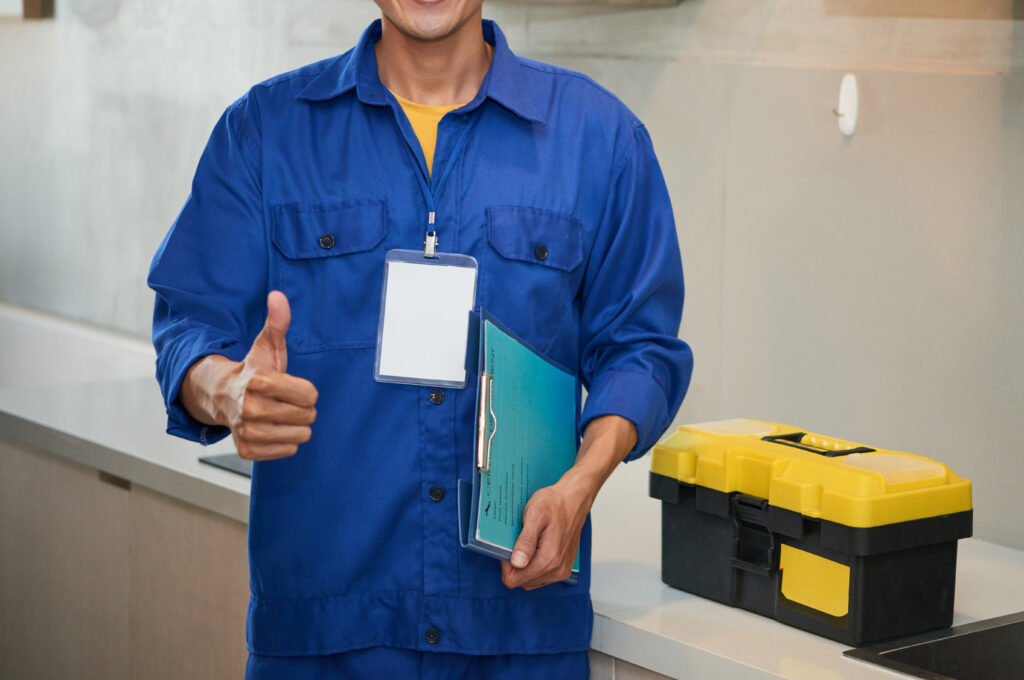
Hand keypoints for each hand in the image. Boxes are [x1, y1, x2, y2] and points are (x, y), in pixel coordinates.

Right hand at [223, 291, 317, 459]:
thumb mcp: (267, 346)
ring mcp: (248, 432)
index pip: (311, 395)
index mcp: (260, 382)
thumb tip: (277, 296)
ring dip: (295, 425)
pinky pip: (288, 450)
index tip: (291, 385)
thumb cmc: (254, 371)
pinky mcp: (247, 451)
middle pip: (308, 416)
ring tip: (278, 413)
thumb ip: (277, 322)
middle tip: (284, 400)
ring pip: (301, 435)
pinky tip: (271, 427)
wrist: (222, 396)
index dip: (306, 390)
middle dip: (302, 407)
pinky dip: (285, 441)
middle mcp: (251, 409)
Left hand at [499, 415, 637, 589]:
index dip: (506, 565)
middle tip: (518, 542)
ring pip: (531, 580)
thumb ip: (526, 541)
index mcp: (549, 559)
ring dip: (524, 565)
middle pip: (522, 582)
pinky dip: (534, 565)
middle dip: (515, 565)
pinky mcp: (564, 567)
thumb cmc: (555, 503)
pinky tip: (536, 547)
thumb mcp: (535, 515)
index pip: (514, 580)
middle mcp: (557, 570)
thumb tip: (517, 563)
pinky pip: (541, 576)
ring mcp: (562, 570)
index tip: (508, 547)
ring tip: (528, 542)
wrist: (575, 498)